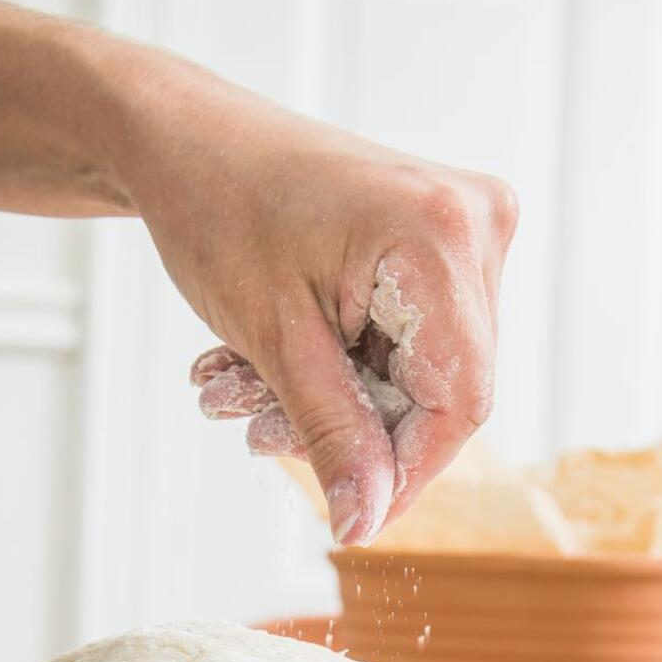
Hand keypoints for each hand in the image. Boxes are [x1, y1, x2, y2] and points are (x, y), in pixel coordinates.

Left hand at [117, 73, 516, 545]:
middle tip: (254, 428)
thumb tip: (366, 523)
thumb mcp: (275, 341)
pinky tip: (265, 358)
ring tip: (237, 385)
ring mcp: (464, 227)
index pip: (459, 400)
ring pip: (416, 368)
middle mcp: (475, 223)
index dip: (406, 472)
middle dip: (346, 424)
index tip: (351, 516)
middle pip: (440, 386)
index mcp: (440, 237)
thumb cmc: (218, 208)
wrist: (186, 138)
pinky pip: (405, 334)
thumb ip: (333, 437)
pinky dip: (337, 360)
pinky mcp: (440, 237)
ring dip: (329, 395)